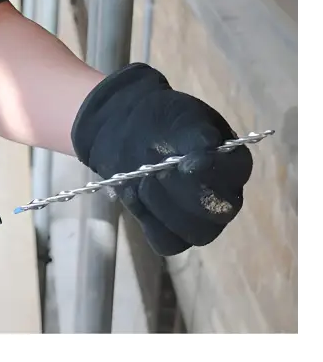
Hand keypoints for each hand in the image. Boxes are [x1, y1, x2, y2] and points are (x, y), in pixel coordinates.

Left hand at [71, 63, 252, 255]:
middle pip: (219, 213)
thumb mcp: (180, 117)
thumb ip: (196, 134)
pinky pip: (167, 243)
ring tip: (140, 182)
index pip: (235, 175)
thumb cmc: (161, 120)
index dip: (213, 173)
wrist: (126, 129)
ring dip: (162, 210)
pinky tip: (134, 195)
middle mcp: (225, 194)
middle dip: (183, 195)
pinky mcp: (172, 231)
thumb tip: (209, 151)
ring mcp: (200, 218)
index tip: (186, 162)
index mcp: (233, 162)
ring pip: (196, 235)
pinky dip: (147, 221)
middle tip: (154, 173)